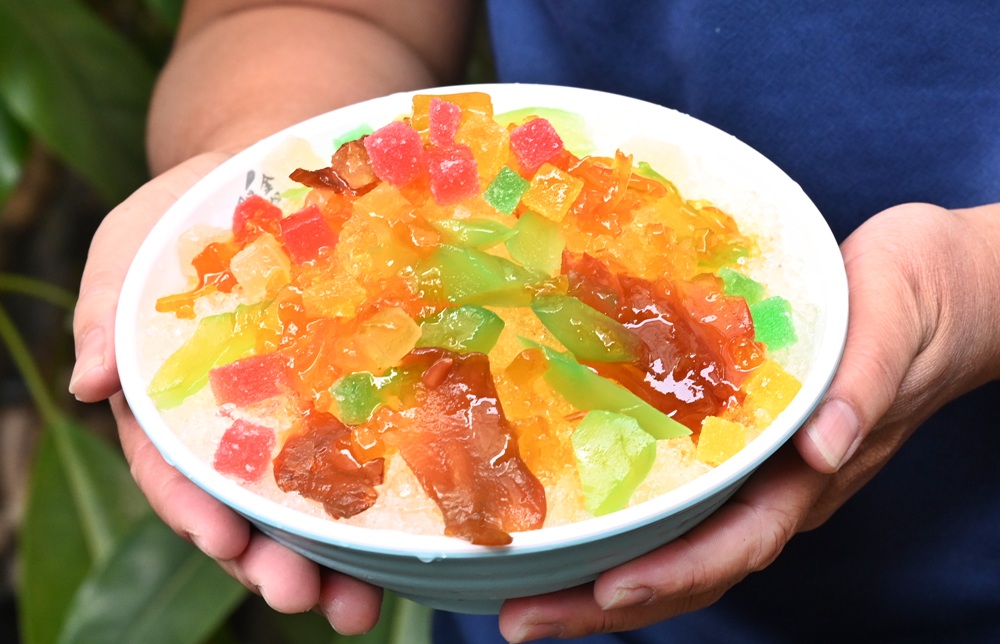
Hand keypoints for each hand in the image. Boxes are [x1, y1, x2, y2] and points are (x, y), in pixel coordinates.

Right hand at [71, 154, 383, 633]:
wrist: (267, 182)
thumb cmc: (187, 221)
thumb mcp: (132, 248)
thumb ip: (107, 311)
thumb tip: (86, 382)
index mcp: (171, 407)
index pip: (173, 471)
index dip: (194, 510)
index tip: (224, 541)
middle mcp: (234, 430)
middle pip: (244, 509)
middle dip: (268, 561)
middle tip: (301, 596)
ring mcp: (295, 423)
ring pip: (306, 506)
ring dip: (329, 560)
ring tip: (357, 605)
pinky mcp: (349, 404)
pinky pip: (364, 460)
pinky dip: (382, 506)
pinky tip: (409, 543)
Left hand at [498, 202, 999, 640]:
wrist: (942, 289)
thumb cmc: (917, 299)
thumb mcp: (891, 330)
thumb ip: (861, 391)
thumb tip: (822, 450)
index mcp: (812, 474)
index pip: (740, 544)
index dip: (675, 574)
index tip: (609, 591)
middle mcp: (777, 488)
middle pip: (691, 568)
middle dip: (608, 603)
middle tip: (524, 618)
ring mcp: (755, 474)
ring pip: (677, 546)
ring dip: (602, 581)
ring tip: (529, 597)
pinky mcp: (735, 445)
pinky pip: (676, 501)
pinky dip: (622, 528)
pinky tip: (571, 528)